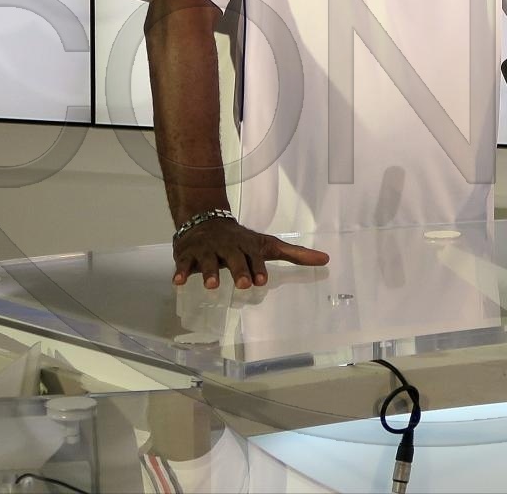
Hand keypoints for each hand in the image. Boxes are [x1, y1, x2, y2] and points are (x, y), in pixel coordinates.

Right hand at [171, 218, 328, 288]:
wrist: (206, 220)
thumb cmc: (242, 241)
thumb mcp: (268, 245)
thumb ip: (295, 254)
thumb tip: (326, 260)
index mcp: (247, 246)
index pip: (254, 257)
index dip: (258, 268)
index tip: (261, 280)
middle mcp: (227, 247)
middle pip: (233, 258)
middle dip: (239, 270)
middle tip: (244, 285)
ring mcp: (206, 250)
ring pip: (207, 261)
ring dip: (209, 273)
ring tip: (212, 286)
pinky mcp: (188, 254)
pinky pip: (183, 263)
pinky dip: (181, 271)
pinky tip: (179, 282)